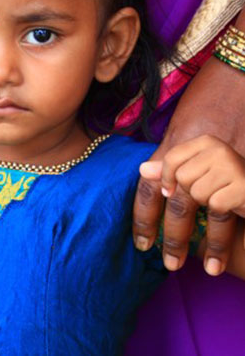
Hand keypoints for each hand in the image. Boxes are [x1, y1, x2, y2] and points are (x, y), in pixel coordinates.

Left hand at [133, 56, 244, 272]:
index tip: (142, 241)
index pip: (153, 184)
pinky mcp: (243, 176)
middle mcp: (201, 151)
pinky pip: (221, 206)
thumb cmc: (220, 107)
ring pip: (198, 202)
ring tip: (204, 268)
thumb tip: (145, 174)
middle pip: (175, 199)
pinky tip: (223, 255)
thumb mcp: (189, 129)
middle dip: (171, 237)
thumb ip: (170, 155)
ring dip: (206, 242)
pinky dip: (223, 233)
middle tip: (166, 262)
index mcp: (184, 142)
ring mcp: (225, 161)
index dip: (145, 216)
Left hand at [140, 135, 244, 273]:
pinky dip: (221, 214)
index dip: (163, 179)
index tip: (165, 195)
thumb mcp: (200, 177)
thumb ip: (172, 171)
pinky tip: (232, 217)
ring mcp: (232, 164)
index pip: (171, 158)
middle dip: (180, 210)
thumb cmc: (230, 190)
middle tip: (172, 253)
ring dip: (206, 207)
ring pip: (196, 193)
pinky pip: (215, 205)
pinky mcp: (243, 185)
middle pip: (182, 179)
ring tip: (219, 217)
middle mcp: (218, 148)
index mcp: (204, 143)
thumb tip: (142, 169)